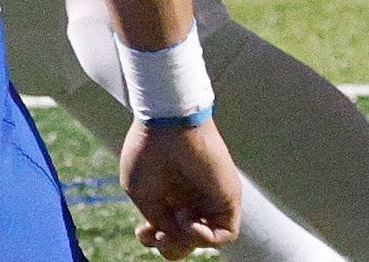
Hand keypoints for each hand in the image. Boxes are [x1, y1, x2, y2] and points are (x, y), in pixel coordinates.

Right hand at [122, 119, 240, 256]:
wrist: (166, 122)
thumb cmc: (148, 150)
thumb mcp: (142, 194)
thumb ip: (157, 221)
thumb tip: (171, 237)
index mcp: (170, 196)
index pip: (168, 232)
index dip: (154, 240)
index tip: (140, 230)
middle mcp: (192, 199)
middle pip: (187, 242)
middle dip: (169, 247)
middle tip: (156, 233)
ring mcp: (210, 199)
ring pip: (206, 239)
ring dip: (186, 242)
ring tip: (174, 221)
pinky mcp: (228, 197)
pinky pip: (226, 233)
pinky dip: (206, 237)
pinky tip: (188, 221)